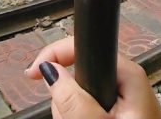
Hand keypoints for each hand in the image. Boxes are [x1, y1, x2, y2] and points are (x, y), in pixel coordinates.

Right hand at [27, 37, 160, 118]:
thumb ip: (75, 102)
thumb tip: (50, 70)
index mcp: (128, 75)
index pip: (87, 49)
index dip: (56, 55)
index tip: (32, 74)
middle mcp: (126, 81)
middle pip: (78, 77)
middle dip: (64, 102)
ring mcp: (120, 99)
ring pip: (77, 99)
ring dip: (70, 117)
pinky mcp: (114, 113)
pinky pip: (85, 112)